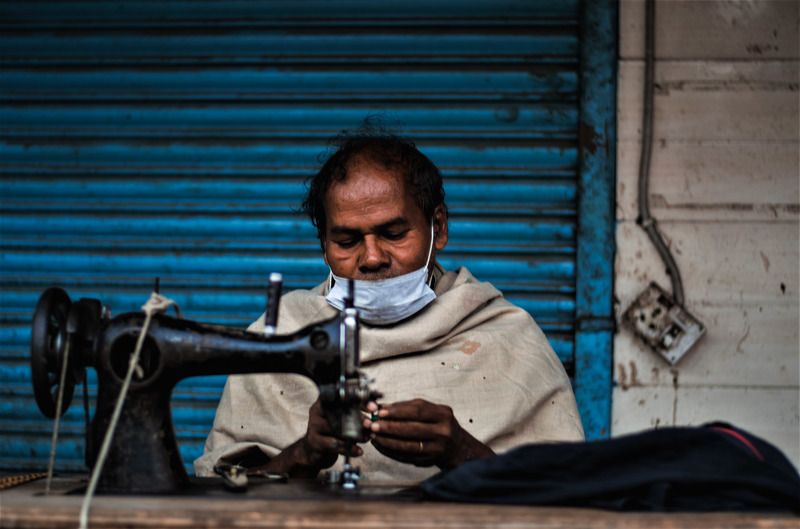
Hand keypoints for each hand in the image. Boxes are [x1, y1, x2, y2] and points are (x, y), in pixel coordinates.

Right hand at [253, 397, 362, 477]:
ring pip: (338, 428)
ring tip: (368, 437)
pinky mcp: (315, 441)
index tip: (373, 406)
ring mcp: (314, 425)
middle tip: (371, 423)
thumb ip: (355, 411)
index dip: (359, 399)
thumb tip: (376, 408)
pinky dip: (349, 449)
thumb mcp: (341, 417)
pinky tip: (359, 451)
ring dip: (356, 434)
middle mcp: (318, 410)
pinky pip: (335, 444)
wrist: (313, 450)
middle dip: (359, 417)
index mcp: (325, 400)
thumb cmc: (332, 430)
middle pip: (340, 410)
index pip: (342, 395)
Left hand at [363, 398, 493, 469]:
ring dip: (388, 441)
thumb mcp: (431, 411)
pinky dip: (392, 451)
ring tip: (374, 436)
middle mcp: (443, 431)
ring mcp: (438, 448)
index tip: (380, 411)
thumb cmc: (440, 425)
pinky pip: (407, 456)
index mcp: (443, 414)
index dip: (397, 411)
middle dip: (389, 427)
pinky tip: (382, 446)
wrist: (459, 447)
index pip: (418, 410)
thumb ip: (408, 408)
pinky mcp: (430, 461)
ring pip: (408, 445)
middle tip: (372, 425)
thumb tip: (381, 407)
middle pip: (412, 429)